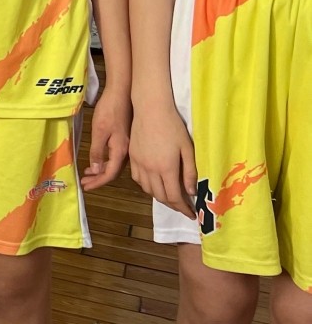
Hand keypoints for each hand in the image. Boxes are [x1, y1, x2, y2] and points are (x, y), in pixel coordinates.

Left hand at [83, 87, 131, 191]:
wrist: (121, 93)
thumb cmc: (109, 110)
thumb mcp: (99, 131)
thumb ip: (97, 151)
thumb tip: (96, 171)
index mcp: (121, 151)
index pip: (109, 174)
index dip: (98, 182)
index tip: (86, 187)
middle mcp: (126, 151)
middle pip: (113, 171)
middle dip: (98, 178)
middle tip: (85, 182)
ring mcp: (127, 145)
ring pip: (114, 164)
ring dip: (101, 170)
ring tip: (88, 173)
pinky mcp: (125, 139)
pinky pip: (115, 156)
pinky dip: (105, 161)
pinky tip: (97, 160)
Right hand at [128, 100, 193, 214]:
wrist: (150, 109)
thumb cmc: (173, 126)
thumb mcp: (187, 149)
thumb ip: (189, 172)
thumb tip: (191, 192)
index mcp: (166, 168)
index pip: (174, 196)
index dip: (183, 208)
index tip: (192, 214)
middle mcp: (150, 169)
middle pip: (160, 196)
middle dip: (173, 205)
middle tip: (183, 208)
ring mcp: (138, 163)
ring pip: (147, 189)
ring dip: (159, 197)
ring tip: (170, 197)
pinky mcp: (132, 157)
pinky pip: (138, 179)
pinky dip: (147, 186)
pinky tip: (154, 183)